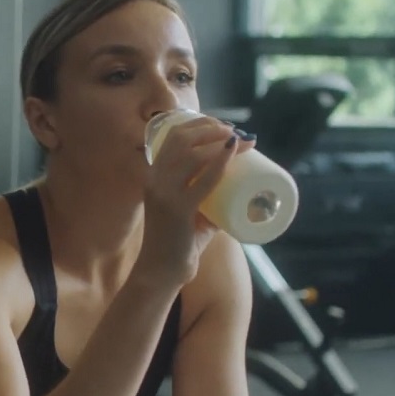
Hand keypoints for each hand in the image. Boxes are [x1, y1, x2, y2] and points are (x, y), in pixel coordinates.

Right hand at [135, 114, 255, 285]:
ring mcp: (164, 192)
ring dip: (218, 139)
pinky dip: (220, 161)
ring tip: (238, 139)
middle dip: (210, 127)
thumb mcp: (191, 212)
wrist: (162, 270)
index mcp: (154, 175)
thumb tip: (240, 185)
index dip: (199, 124)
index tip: (223, 126)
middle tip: (234, 131)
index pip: (173, 136)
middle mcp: (155, 179)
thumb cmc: (178, 242)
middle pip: (181, 137)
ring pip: (192, 152)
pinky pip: (203, 179)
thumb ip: (210, 198)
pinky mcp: (177, 208)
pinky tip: (233, 151)